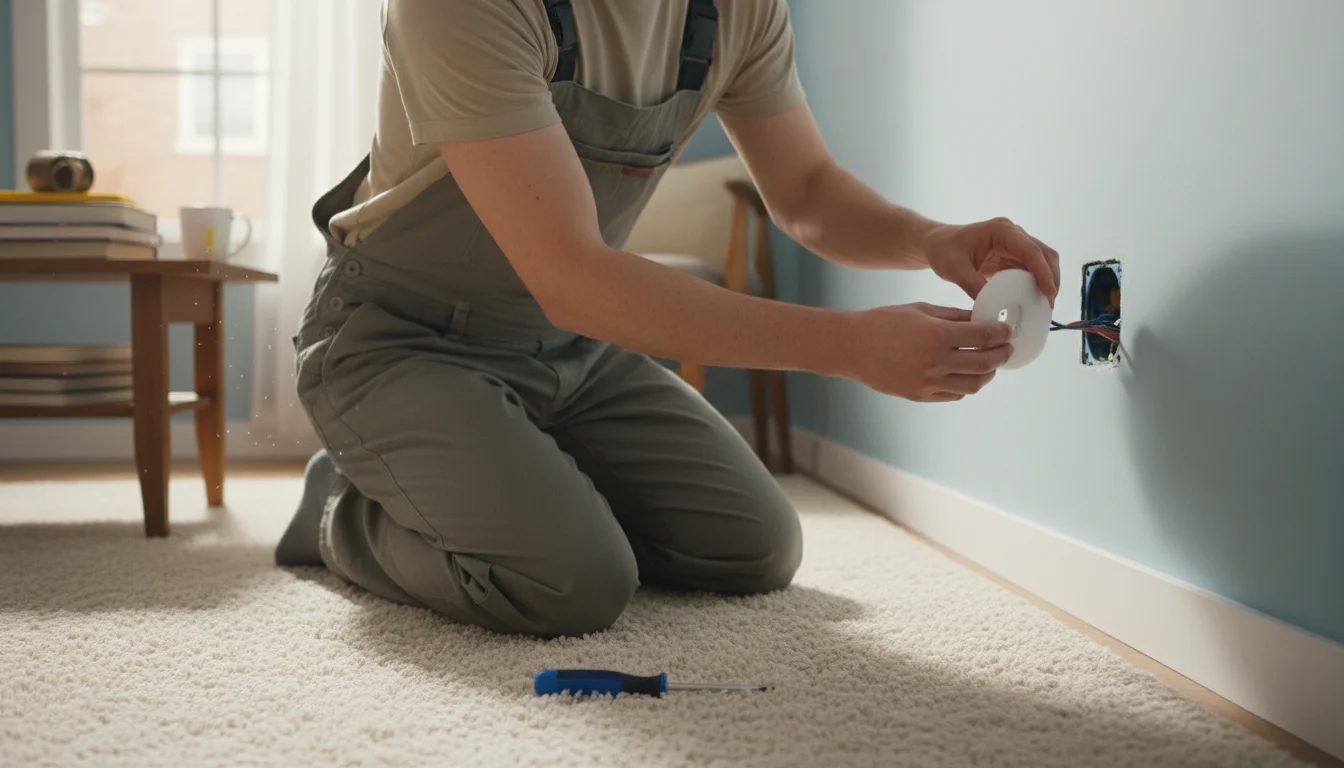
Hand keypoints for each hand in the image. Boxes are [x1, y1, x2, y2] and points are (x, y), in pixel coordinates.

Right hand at [848, 303, 1012, 401]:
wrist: (852, 346)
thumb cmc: (884, 322)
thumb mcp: (921, 310)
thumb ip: (954, 316)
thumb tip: (983, 320)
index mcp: (936, 334)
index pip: (983, 336)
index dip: (1001, 334)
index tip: (1007, 331)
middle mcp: (934, 361)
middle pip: (985, 363)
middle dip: (1002, 355)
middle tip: (1006, 349)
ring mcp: (927, 382)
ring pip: (973, 385)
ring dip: (987, 374)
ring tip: (989, 364)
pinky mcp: (919, 395)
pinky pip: (954, 395)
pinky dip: (966, 385)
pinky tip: (965, 374)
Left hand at [923, 218, 1060, 302]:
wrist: (937, 245)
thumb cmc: (943, 251)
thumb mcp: (954, 269)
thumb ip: (974, 285)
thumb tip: (994, 308)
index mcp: (1001, 230)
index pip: (1030, 250)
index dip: (1043, 272)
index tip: (1049, 293)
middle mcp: (1013, 234)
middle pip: (1044, 254)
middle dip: (1051, 278)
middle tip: (1049, 305)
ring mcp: (1015, 244)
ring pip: (1042, 262)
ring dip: (1047, 282)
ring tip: (1045, 307)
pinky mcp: (1012, 256)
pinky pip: (1031, 270)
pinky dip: (1036, 284)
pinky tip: (1034, 302)